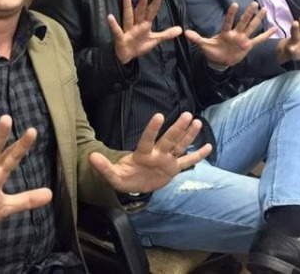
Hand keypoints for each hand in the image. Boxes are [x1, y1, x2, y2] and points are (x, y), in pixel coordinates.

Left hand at [89, 112, 210, 192]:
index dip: (152, 129)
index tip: (159, 116)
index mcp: (143, 155)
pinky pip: (188, 161)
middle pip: (169, 140)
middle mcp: (157, 154)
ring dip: (188, 135)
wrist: (134, 184)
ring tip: (197, 122)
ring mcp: (167, 160)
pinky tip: (208, 146)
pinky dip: (198, 155)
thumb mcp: (113, 176)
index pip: (147, 140)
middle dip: (177, 129)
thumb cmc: (124, 177)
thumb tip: (91, 157)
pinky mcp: (174, 168)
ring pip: (180, 146)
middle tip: (187, 114)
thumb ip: (104, 167)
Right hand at [108, 0, 181, 63]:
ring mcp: (127, 30)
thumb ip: (166, 34)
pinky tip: (110, 17)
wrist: (127, 57)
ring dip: (127, 7)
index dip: (155, 4)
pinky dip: (113, 25)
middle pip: (139, 13)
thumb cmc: (140, 45)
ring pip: (128, 17)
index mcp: (145, 25)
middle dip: (142, 4)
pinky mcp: (120, 38)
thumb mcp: (154, 40)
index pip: (151, 13)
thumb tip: (180, 29)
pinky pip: (117, 30)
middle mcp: (136, 25)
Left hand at [184, 2, 275, 66]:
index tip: (234, 4)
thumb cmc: (212, 51)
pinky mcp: (248, 45)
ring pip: (251, 28)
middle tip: (254, 3)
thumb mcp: (204, 45)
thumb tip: (185, 32)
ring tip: (264, 9)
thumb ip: (196, 38)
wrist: (220, 62)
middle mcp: (235, 34)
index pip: (228, 21)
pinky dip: (266, 35)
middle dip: (248, 13)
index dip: (231, 14)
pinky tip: (274, 28)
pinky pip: (259, 40)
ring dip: (257, 19)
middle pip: (243, 22)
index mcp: (225, 33)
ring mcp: (242, 39)